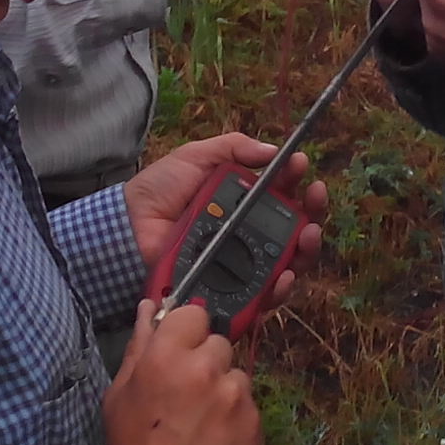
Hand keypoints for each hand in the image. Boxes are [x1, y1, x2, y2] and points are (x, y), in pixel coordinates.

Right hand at [105, 299, 261, 444]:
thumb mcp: (121, 392)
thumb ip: (141, 345)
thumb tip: (151, 307)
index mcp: (168, 356)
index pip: (195, 314)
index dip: (187, 333)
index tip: (180, 350)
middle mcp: (207, 369)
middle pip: (219, 344)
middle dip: (206, 362)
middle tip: (187, 393)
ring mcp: (236, 397)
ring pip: (237, 376)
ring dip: (224, 391)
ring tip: (202, 421)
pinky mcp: (255, 423)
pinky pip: (249, 407)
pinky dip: (236, 418)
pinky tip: (215, 439)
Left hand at [124, 132, 328, 297]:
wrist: (129, 227)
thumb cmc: (160, 192)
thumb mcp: (196, 157)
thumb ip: (232, 149)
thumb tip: (272, 149)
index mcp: (244, 202)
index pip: (283, 193)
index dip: (297, 180)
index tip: (301, 165)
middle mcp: (249, 235)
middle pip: (295, 230)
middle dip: (314, 214)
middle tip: (315, 198)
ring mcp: (242, 265)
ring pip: (288, 263)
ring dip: (306, 250)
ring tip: (309, 236)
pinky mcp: (231, 291)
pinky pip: (264, 295)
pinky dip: (280, 288)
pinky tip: (285, 275)